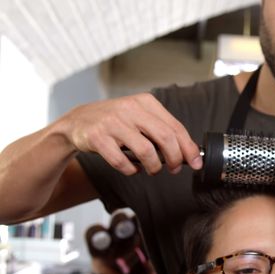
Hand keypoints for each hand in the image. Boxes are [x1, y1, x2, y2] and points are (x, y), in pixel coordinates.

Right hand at [57, 93, 201, 174]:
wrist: (77, 122)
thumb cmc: (115, 122)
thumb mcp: (139, 117)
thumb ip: (161, 130)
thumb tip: (188, 151)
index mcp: (145, 102)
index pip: (175, 127)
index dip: (188, 147)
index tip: (196, 162)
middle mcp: (130, 108)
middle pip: (165, 138)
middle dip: (175, 158)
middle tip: (175, 169)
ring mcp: (112, 122)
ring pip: (146, 151)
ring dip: (154, 166)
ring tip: (153, 169)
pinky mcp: (97, 137)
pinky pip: (121, 161)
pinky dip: (130, 169)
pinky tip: (132, 168)